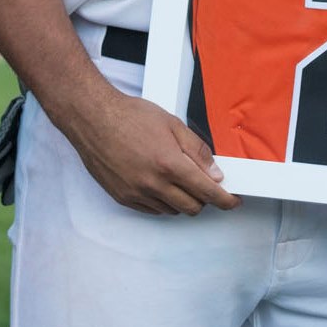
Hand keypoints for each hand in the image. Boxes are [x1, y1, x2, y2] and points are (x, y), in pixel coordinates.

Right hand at [59, 88, 240, 215]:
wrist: (93, 119)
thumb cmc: (130, 116)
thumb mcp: (172, 124)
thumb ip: (197, 150)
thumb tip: (214, 172)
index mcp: (169, 163)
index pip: (207, 191)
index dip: (224, 200)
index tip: (232, 201)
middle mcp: (153, 183)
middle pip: (192, 207)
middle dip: (204, 199)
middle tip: (205, 184)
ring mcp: (136, 193)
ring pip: (172, 211)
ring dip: (182, 200)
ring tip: (177, 178)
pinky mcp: (123, 197)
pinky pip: (152, 210)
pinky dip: (163, 202)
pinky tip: (161, 184)